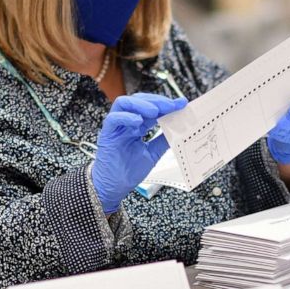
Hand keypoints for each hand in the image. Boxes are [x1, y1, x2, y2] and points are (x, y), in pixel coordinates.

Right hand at [91, 93, 186, 212]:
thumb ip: (162, 141)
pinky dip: (126, 117)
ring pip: (124, 103)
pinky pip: (113, 119)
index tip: (182, 103)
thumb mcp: (152, 153)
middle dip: (157, 101)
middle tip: (172, 105)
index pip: (151, 108)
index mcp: (136, 126)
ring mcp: (116, 127)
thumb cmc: (129, 171)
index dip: (166, 105)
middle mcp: (126, 123)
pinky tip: (138, 121)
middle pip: (138, 100)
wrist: (114, 187)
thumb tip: (179, 130)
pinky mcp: (107, 134)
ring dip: (141, 104)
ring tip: (155, 111)